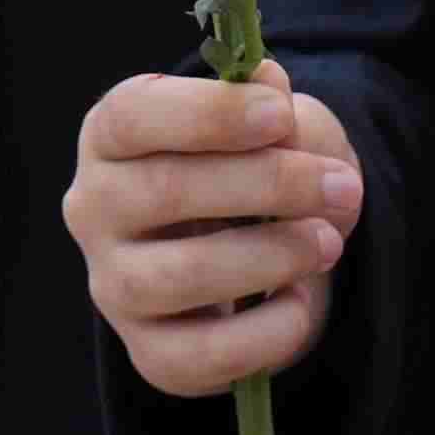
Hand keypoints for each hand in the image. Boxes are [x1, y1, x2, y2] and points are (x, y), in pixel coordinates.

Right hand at [64, 60, 360, 397]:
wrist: (256, 257)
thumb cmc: (251, 175)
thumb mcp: (270, 126)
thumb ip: (269, 104)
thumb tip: (265, 80)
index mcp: (111, 139)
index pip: (131, 117)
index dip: (207, 114)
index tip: (280, 114)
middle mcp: (94, 209)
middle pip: (161, 191)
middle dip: (266, 185)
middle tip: (340, 186)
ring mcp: (114, 285)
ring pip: (175, 277)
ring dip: (268, 257)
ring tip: (326, 242)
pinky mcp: (149, 352)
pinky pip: (200, 355)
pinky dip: (264, 332)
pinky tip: (298, 301)